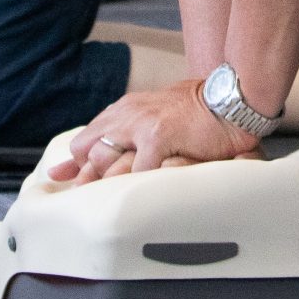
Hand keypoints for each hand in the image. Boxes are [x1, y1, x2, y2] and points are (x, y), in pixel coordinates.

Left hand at [50, 80, 258, 183]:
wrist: (229, 98)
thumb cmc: (195, 113)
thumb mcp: (153, 117)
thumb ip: (128, 134)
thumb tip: (107, 158)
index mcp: (123, 111)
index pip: (83, 142)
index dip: (77, 168)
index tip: (69, 186)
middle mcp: (125, 115)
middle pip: (87, 153)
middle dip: (89, 179)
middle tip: (98, 199)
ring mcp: (140, 124)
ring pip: (105, 161)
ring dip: (112, 182)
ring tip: (122, 201)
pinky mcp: (158, 136)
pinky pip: (137, 171)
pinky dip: (139, 187)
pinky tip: (147, 196)